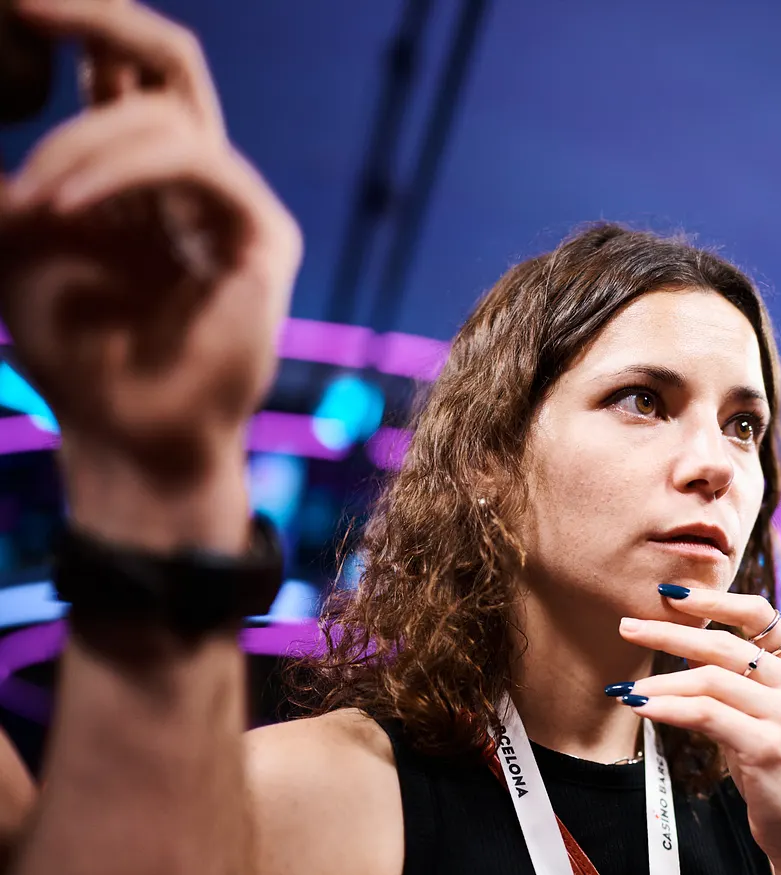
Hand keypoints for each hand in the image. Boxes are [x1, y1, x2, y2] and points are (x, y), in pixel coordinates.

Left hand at [0, 0, 300, 488]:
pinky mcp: (263, 238)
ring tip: (31, 203)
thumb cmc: (72, 352)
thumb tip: (3, 112)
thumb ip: (20, 180)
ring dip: (82, 144)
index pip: (119, 74)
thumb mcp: (14, 241)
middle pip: (165, 61)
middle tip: (25, 6)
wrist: (125, 435)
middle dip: (96, 19)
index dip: (77, 29)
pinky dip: (123, 173)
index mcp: (142, 175)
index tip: (13, 9)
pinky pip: (198, 164)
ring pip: (168, 114)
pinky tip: (67, 208)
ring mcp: (235, 206)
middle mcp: (196, 180)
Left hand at [617, 589, 780, 874]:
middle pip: (724, 644)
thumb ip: (739, 680)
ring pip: (709, 679)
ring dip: (660, 680)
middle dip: (669, 631)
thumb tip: (685, 646)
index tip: (670, 593)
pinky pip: (705, 714)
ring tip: (626, 688)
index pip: (758, 613)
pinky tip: (643, 708)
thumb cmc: (778, 772)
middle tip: (627, 626)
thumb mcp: (766, 715)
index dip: (712, 599)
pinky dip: (668, 707)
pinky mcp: (769, 746)